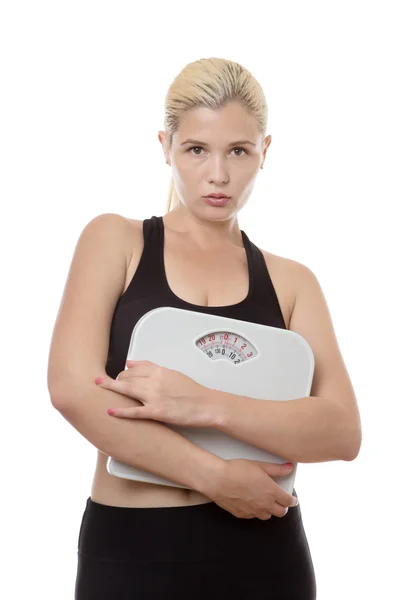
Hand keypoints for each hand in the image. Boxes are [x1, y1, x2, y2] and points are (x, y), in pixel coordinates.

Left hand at [95, 360, 214, 426]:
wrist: (207, 405)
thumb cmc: (192, 391)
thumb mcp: (172, 373)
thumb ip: (151, 367)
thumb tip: (132, 362)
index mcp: (159, 371)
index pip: (133, 368)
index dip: (122, 373)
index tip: (116, 376)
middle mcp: (155, 381)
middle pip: (127, 378)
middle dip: (113, 381)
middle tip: (104, 383)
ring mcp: (155, 397)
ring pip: (127, 390)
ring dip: (111, 389)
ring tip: (98, 388)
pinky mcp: (157, 412)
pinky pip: (134, 411)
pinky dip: (120, 411)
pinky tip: (110, 411)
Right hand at [204, 458, 297, 519]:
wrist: (218, 480)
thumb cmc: (238, 470)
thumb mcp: (260, 465)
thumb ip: (276, 469)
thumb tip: (289, 467)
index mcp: (272, 492)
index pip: (289, 501)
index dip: (292, 500)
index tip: (292, 499)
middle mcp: (265, 504)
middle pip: (281, 512)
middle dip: (283, 507)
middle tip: (280, 500)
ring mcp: (253, 511)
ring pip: (267, 516)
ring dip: (269, 510)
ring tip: (265, 501)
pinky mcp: (243, 515)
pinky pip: (253, 516)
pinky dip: (255, 511)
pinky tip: (251, 502)